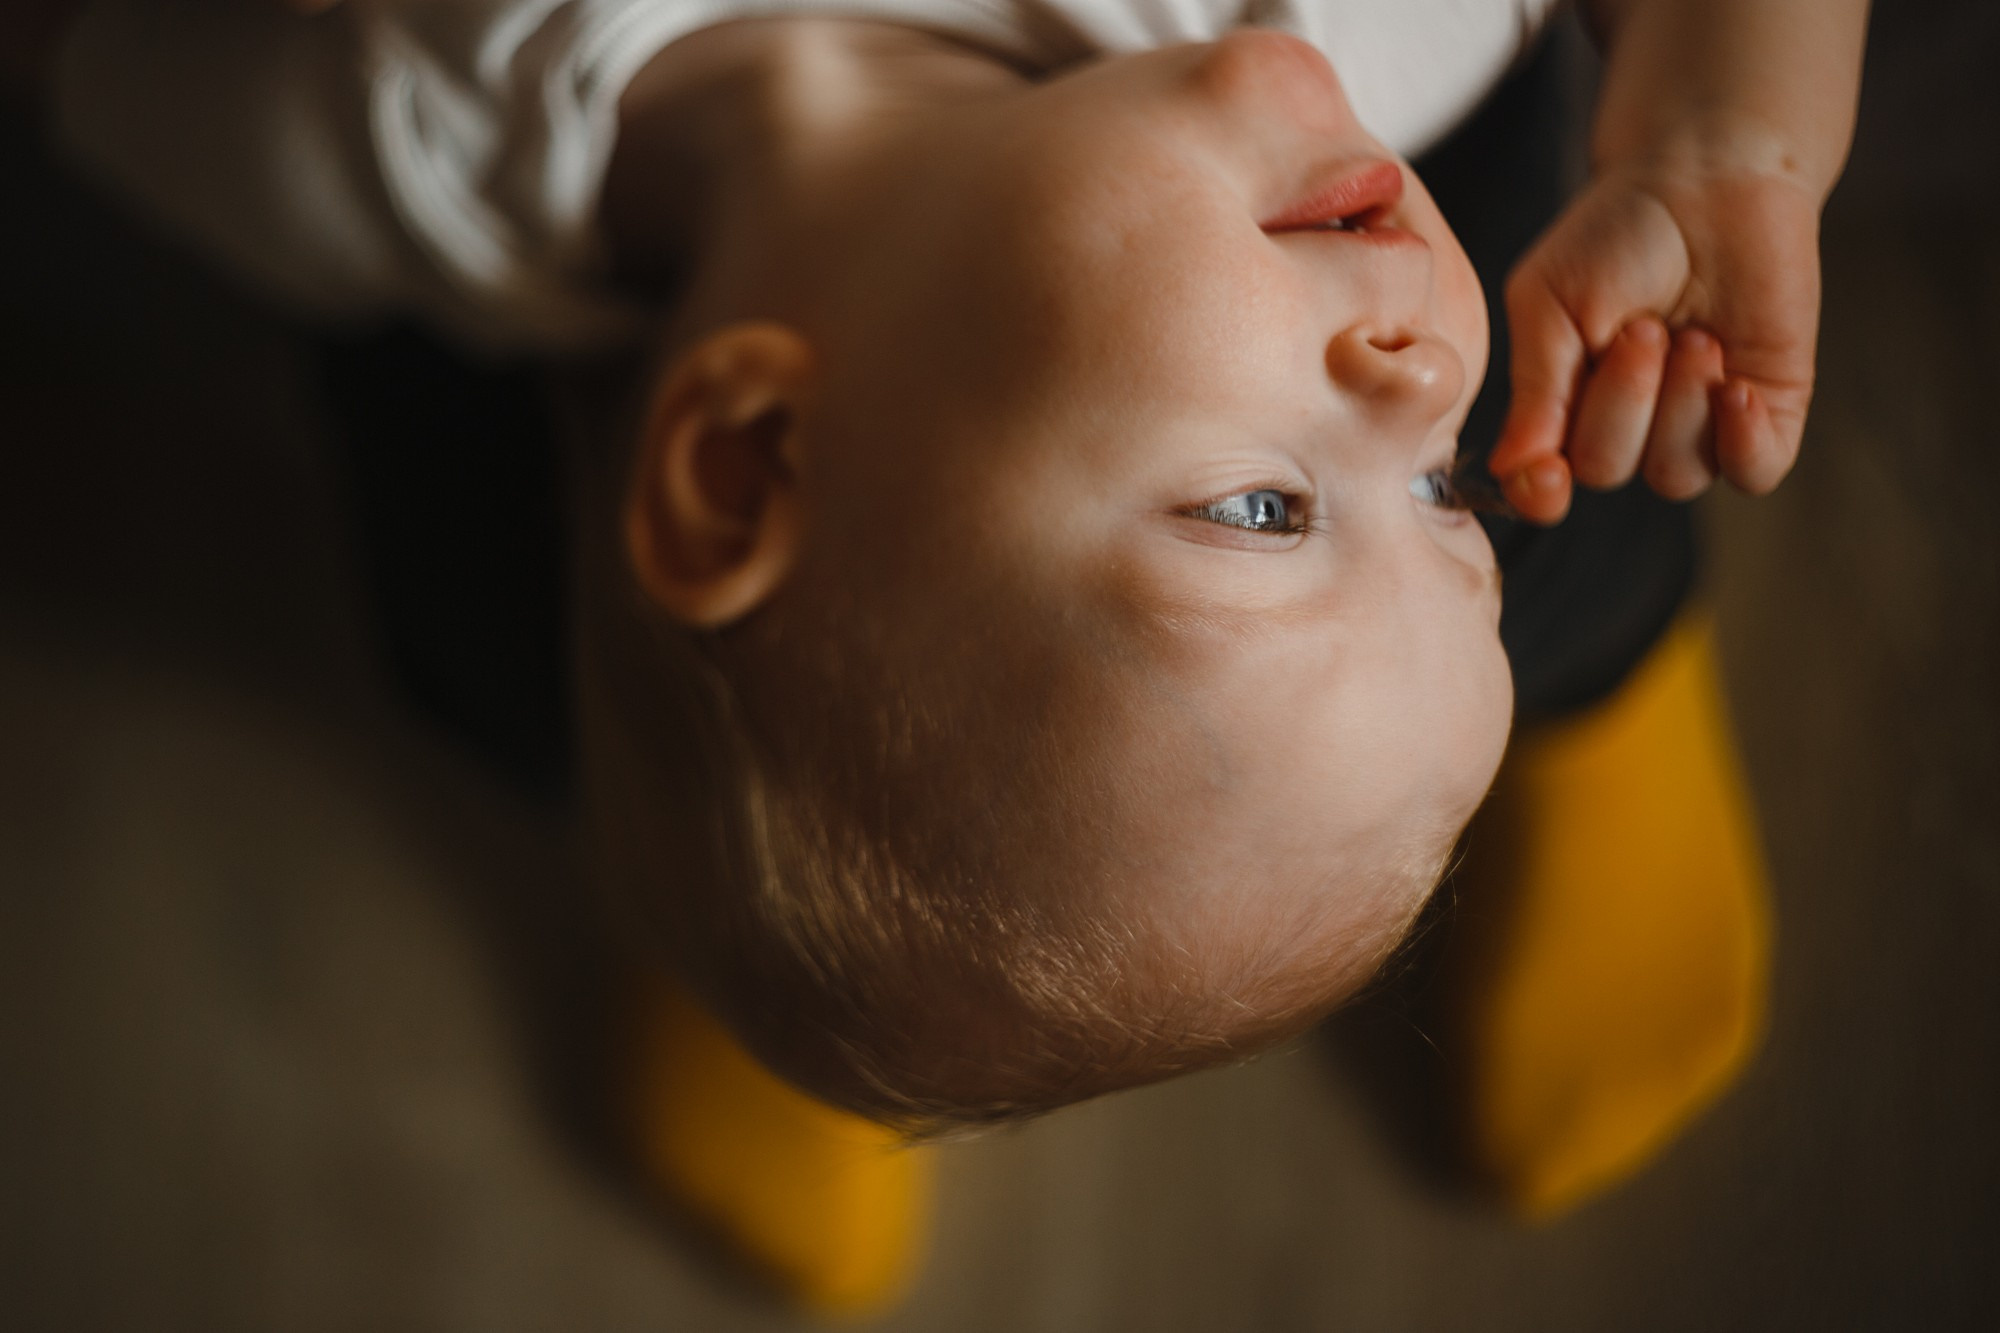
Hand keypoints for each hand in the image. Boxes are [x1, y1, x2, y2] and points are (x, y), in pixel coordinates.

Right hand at [1488, 161, 1823, 523]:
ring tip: (1694, 334)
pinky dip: (1743, 441)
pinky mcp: (1767, 410)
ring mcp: (1698, 424)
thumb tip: (1512, 470)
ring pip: (1675, 474)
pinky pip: (1754, 471)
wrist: (1713, 175)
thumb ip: (1535, 389)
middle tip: (1643, 328)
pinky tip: (1735, 389)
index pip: (1544, 484)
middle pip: (1607, 470)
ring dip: (1679, 405)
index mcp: (1563, 404)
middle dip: (1621, 401)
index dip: (1541, 492)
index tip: (1546, 477)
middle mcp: (1627, 425)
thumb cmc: (1619, 229)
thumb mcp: (1550, 302)